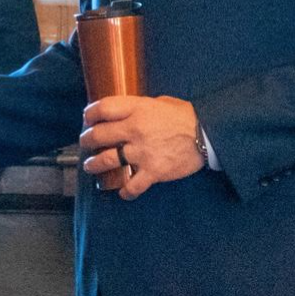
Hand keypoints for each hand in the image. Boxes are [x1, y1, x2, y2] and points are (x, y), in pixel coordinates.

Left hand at [78, 95, 204, 199]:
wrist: (209, 135)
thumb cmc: (187, 117)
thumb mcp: (161, 102)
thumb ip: (141, 107)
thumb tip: (126, 112)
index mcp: (138, 109)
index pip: (103, 108)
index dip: (90, 114)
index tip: (87, 119)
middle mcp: (135, 130)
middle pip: (99, 135)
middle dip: (87, 140)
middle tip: (85, 143)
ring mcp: (142, 152)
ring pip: (107, 160)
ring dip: (94, 165)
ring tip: (91, 166)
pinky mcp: (153, 171)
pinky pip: (132, 186)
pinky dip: (126, 191)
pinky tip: (122, 192)